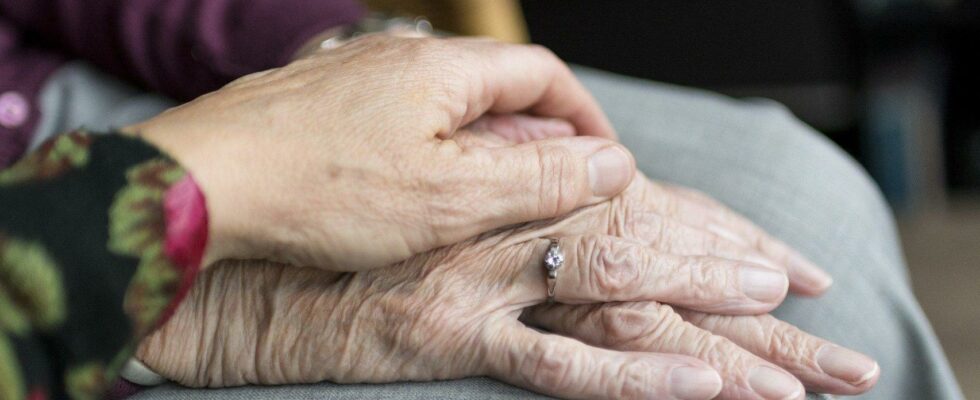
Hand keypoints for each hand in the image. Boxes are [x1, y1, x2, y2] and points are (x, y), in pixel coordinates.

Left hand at [126, 35, 630, 270]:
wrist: (200, 185)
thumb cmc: (320, 189)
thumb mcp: (449, 196)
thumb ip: (537, 178)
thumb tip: (612, 164)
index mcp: (442, 69)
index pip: (542, 74)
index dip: (583, 117)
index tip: (603, 160)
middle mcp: (399, 57)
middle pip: (495, 86)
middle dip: (536, 136)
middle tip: (552, 189)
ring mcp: (354, 77)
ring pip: (444, 105)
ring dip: (482, 146)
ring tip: (490, 198)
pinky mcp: (319, 105)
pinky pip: (396, 120)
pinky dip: (428, 151)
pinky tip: (414, 192)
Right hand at [137, 206, 801, 398]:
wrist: (255, 268)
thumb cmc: (344, 232)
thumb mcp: (431, 205)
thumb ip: (499, 198)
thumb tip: (562, 197)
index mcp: (508, 187)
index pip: (633, 202)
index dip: (706, 224)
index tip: (770, 251)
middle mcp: (506, 221)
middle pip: (644, 238)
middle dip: (730, 264)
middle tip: (803, 288)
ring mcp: (485, 277)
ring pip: (620, 288)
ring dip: (707, 310)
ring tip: (787, 342)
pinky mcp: (455, 334)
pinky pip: (558, 361)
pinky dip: (635, 376)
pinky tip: (699, 386)